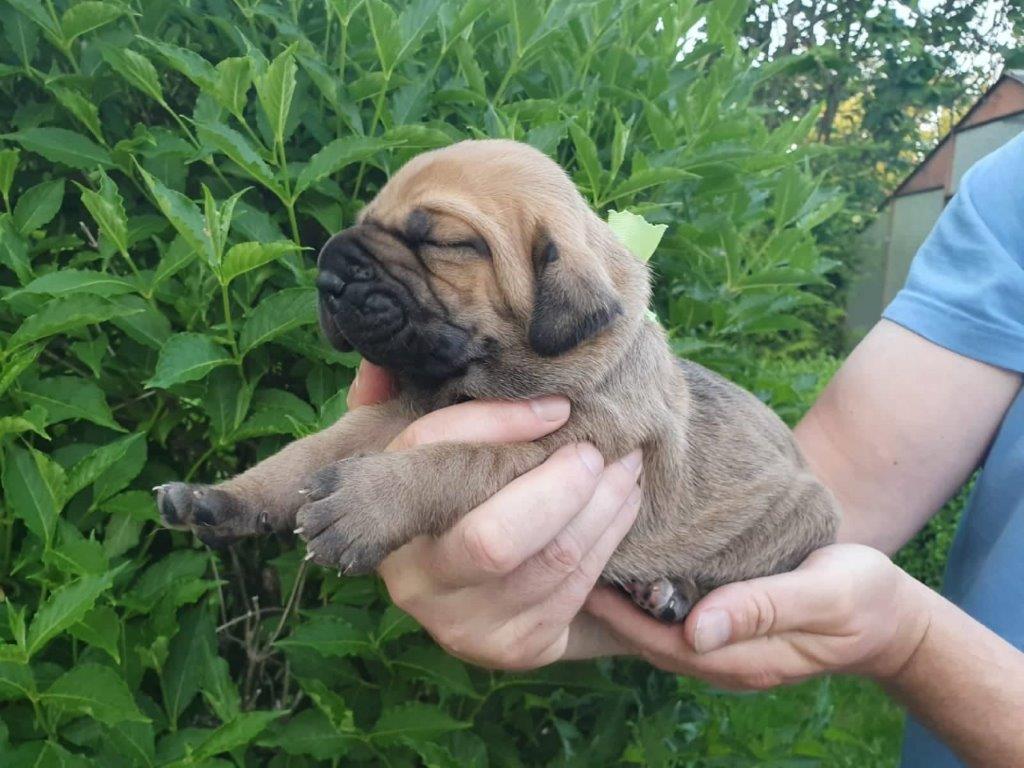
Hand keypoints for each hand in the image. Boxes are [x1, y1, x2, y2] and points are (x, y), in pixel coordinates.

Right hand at [347, 360, 639, 669]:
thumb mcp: (424, 455)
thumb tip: (382, 364)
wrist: (467, 590)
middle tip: (600, 450)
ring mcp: (465, 625)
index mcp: (385, 516)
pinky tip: (623, 504)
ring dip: (604, 507)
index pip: (433, 455)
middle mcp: (416, 581)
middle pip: (495, 539)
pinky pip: (575, 591)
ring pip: (550, 562)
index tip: (559, 407)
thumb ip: (410, 408)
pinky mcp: (514, 649)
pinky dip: (610, 539)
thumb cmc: (451, 499)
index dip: (499, 424)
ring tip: (626, 467)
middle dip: (562, 487)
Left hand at [585, 544, 932, 689]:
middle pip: (647, 637)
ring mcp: (724, 647)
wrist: (892, 616)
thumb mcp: (823, 598)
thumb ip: (763, 609)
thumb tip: (698, 630)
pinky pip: (675, 615)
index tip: (579, 573)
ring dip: (622, 597)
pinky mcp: (729, 627)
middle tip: (565, 555)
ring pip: (656, 627)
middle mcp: (722, 659)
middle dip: (606, 604)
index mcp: (741, 658)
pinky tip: (628, 562)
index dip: (617, 612)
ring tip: (585, 553)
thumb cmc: (861, 600)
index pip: (659, 640)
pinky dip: (647, 592)